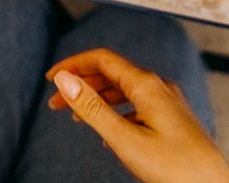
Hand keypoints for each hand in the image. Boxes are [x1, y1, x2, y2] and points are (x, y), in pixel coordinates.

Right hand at [48, 49, 228, 182]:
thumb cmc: (176, 168)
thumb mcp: (125, 139)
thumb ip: (93, 109)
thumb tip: (65, 80)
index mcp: (147, 85)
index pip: (102, 59)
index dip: (74, 65)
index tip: (51, 78)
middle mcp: (159, 87)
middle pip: (112, 74)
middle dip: (82, 86)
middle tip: (56, 104)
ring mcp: (168, 103)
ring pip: (125, 92)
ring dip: (98, 101)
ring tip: (78, 119)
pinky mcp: (173, 120)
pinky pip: (138, 107)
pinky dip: (117, 114)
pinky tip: (110, 136)